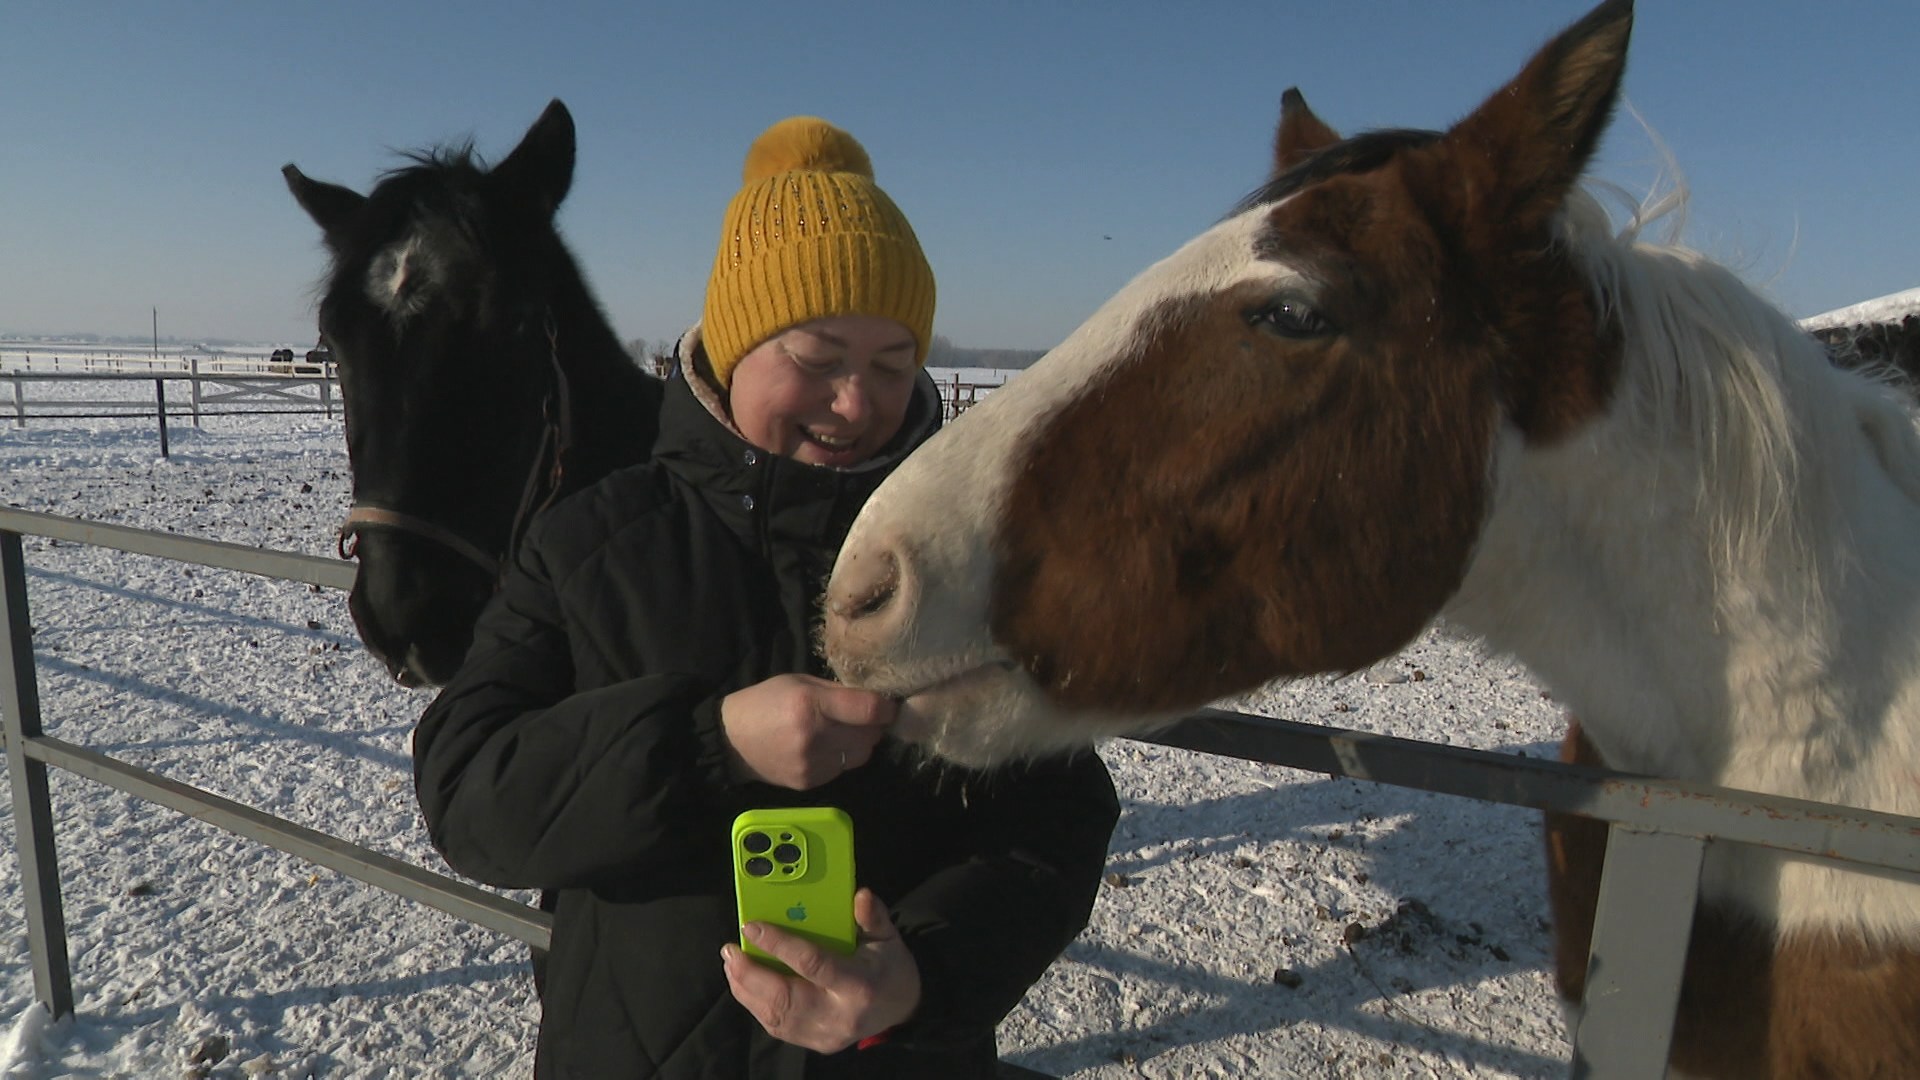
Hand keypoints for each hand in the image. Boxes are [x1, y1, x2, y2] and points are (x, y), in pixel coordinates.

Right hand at [720, 673, 893, 788]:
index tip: (887, 706)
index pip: (869, 711)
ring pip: (861, 756)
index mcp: (811, 704)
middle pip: (870, 736)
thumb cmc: (765, 702)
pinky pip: (842, 769)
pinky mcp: (809, 783)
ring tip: (841, 733)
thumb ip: (836, 691)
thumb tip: (874, 700)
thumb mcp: (799, 682)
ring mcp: (812, 764)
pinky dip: (841, 758)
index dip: (886, 708)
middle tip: (862, 718)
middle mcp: (815, 737)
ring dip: (859, 744)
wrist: (731, 741)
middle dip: (872, 726)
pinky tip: (824, 748)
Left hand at [721, 888, 921, 1052]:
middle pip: (784, 997)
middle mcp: (838, 1014)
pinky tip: (744, 983)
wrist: (901, 1012)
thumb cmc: (890, 969)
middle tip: (731, 949)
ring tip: (732, 962)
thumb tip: (859, 895)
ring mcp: (824, 1034)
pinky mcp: (813, 1043)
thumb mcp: (889, 939)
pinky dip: (754, 1003)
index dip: (780, 945)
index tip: (753, 926)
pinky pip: (776, 1025)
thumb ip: (873, 917)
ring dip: (746, 988)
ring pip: (774, 1015)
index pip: (814, 964)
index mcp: (859, 985)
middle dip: (751, 973)